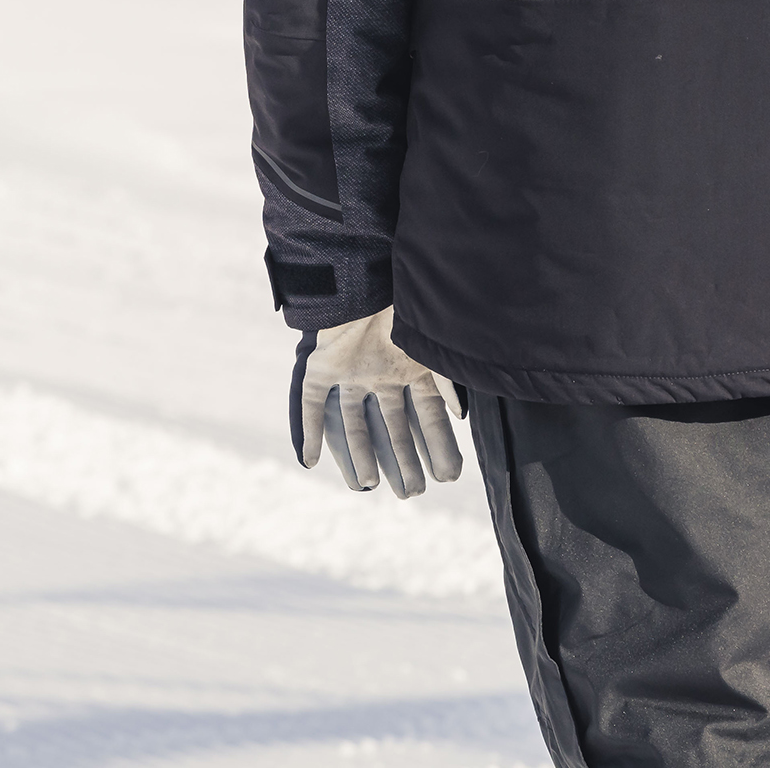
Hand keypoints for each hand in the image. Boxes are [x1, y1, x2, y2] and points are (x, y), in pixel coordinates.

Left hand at [291, 307, 463, 497]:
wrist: (371, 276)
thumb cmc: (412, 305)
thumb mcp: (435, 346)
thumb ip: (448, 379)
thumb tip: (460, 415)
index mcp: (410, 370)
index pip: (427, 419)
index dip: (438, 446)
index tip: (449, 475)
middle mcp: (381, 375)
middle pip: (393, 428)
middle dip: (404, 461)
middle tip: (411, 493)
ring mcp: (352, 371)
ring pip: (356, 423)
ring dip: (360, 454)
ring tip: (368, 484)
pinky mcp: (323, 365)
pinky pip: (314, 403)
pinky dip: (311, 431)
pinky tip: (310, 460)